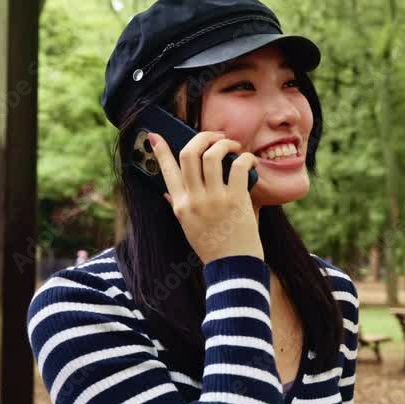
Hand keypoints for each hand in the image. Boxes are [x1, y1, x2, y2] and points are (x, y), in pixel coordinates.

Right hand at [148, 131, 262, 264]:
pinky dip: (245, 157)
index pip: (166, 171)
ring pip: (211, 156)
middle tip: (214, 136)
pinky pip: (238, 167)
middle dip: (201, 137)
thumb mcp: (189, 227)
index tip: (155, 136)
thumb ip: (180, 207)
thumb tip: (167, 192)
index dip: (160, 151)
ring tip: (232, 145)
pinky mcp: (235, 201)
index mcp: (180, 205)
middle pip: (189, 154)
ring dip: (223, 143)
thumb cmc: (214, 247)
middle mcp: (194, 200)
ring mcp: (214, 200)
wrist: (233, 267)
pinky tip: (249, 159)